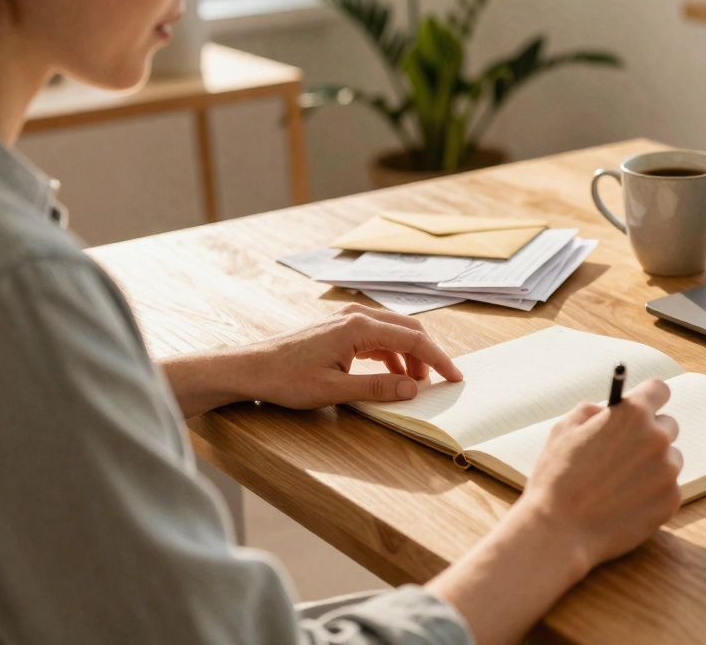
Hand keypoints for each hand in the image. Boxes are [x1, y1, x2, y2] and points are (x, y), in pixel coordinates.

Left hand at [240, 304, 464, 409]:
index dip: (438, 359)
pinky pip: (377, 336)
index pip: (413, 340)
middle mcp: (356, 315)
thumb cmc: (287, 379)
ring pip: (394, 332)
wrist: (251, 368)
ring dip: (409, 356)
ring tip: (414, 384)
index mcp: (359, 327)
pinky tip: (392, 374)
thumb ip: (378, 387)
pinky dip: (391, 354)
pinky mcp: (339, 327)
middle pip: (408, 329)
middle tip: (440, 381)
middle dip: (428, 355)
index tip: (454, 377)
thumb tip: (413, 388)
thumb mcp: (335, 390)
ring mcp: (347, 319)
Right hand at [518, 378, 682, 567]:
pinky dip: (652, 493)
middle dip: (649, 434)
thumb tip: (606, 411)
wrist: (559, 531)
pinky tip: (625, 503)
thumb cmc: (556, 478)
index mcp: (632, 414)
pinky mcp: (671, 500)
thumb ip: (591, 411)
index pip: (659, 390)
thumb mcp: (564, 429)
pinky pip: (668, 488)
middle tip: (627, 450)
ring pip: (669, 459)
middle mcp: (657, 438)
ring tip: (621, 483)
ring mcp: (667, 471)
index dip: (649, 397)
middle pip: (667, 426)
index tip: (644, 406)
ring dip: (653, 465)